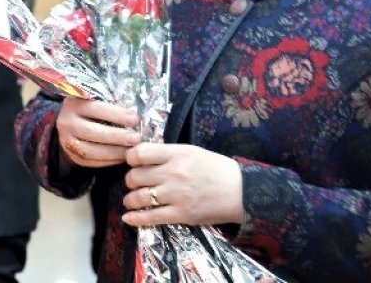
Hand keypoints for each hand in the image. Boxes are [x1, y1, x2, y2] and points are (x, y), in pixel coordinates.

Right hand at [55, 97, 139, 168]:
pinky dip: (108, 161)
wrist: (71, 121)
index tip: (135, 119)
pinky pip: (90, 162)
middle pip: (92, 132)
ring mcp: (66, 140)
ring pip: (90, 151)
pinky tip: (122, 157)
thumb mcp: (97, 99)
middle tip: (136, 139)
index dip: (116, 114)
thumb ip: (111, 102)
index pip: (95, 108)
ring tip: (131, 151)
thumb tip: (137, 112)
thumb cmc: (93, 107)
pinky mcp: (71, 155)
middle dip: (116, 136)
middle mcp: (66, 122)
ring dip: (114, 152)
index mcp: (74, 103)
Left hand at [121, 143, 244, 226]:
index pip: (139, 153)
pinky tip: (128, 218)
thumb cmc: (217, 169)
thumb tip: (142, 156)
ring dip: (130, 199)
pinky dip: (135, 218)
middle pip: (135, 176)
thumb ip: (168, 154)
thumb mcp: (192, 152)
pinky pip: (150, 217)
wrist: (242, 192)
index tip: (132, 162)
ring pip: (138, 197)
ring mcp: (177, 195)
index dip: (130, 158)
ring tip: (132, 200)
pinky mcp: (181, 214)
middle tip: (135, 183)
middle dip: (130, 180)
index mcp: (177, 154)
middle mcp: (174, 173)